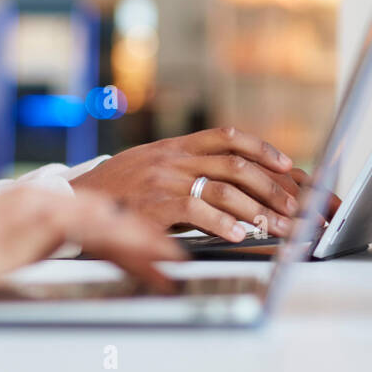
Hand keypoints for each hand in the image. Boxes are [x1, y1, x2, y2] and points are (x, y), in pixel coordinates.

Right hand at [0, 185, 185, 301]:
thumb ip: (25, 264)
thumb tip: (52, 285)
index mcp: (31, 210)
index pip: (94, 219)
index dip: (129, 236)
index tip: (156, 253)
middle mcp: (38, 202)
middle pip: (108, 216)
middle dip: (145, 237)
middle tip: (177, 258)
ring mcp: (35, 208)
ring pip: (107, 219)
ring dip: (144, 241)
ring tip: (172, 262)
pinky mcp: (28, 222)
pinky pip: (89, 229)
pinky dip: (122, 240)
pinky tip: (143, 255)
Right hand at [71, 126, 333, 239]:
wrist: (72, 201)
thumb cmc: (118, 189)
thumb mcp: (153, 167)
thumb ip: (189, 169)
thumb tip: (232, 182)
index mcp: (178, 145)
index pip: (230, 137)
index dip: (264, 150)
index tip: (291, 166)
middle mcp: (176, 156)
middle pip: (237, 163)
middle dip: (274, 186)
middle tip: (299, 207)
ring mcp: (166, 178)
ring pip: (225, 186)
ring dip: (260, 208)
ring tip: (283, 226)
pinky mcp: (156, 203)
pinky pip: (198, 209)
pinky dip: (224, 222)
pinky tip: (242, 234)